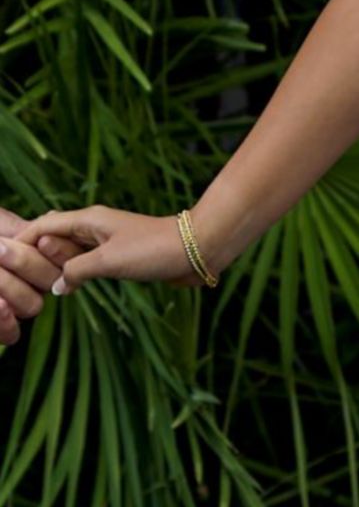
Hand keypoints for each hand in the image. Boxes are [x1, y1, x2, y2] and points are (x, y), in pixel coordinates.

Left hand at [0, 217, 57, 344]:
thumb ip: (18, 228)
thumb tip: (49, 226)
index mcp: (36, 257)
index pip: (62, 259)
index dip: (59, 251)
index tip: (40, 240)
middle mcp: (30, 284)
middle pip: (49, 282)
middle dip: (26, 263)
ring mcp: (14, 307)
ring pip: (31, 306)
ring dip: (11, 287)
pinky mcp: (0, 326)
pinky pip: (12, 334)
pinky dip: (5, 322)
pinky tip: (0, 305)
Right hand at [28, 201, 190, 289]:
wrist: (195, 250)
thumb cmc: (152, 250)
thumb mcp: (108, 262)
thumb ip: (77, 271)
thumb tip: (57, 286)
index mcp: (88, 219)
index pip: (44, 225)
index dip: (24, 239)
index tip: (8, 256)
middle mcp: (94, 226)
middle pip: (55, 236)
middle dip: (39, 253)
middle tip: (25, 277)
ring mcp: (107, 240)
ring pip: (72, 250)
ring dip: (58, 264)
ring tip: (42, 283)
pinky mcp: (120, 254)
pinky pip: (88, 261)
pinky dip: (76, 271)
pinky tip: (71, 286)